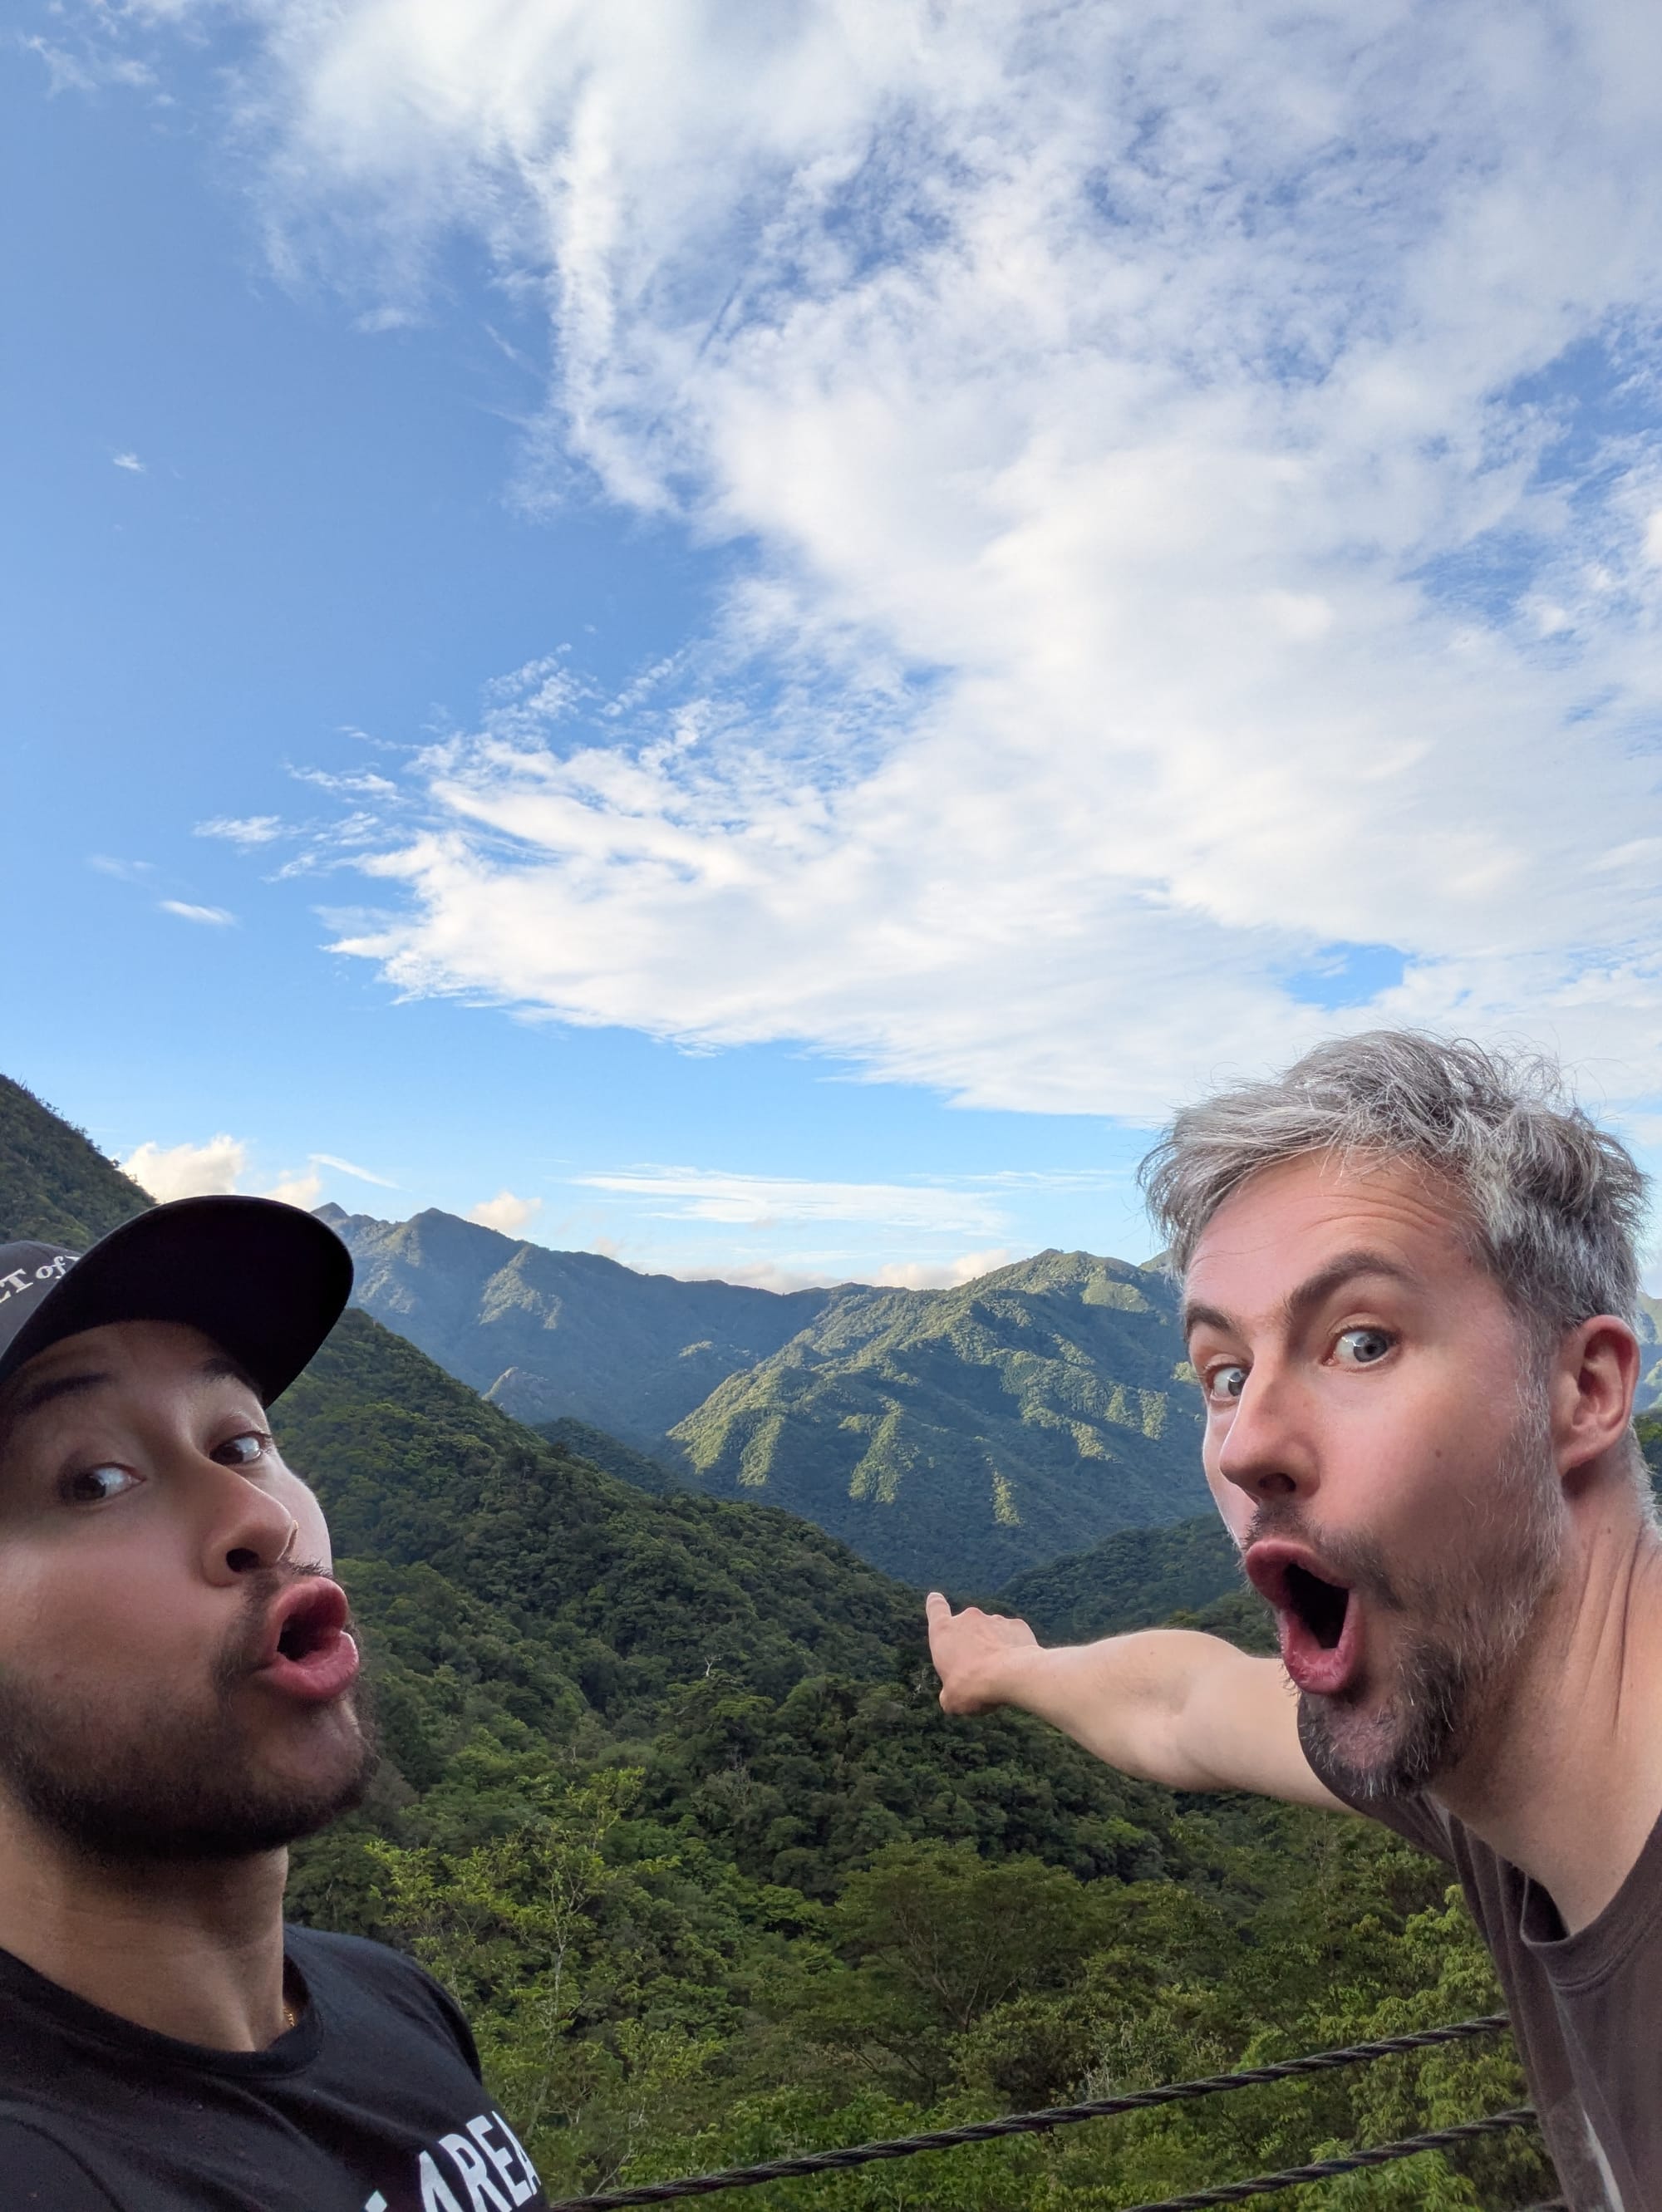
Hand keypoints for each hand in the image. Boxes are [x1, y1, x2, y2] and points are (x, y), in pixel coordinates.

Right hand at [925, 1591, 1038, 1714]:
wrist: (1012, 1676)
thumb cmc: (974, 1686)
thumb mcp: (951, 1699)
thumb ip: (948, 1693)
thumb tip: (951, 1697)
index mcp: (944, 1632)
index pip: (935, 1607)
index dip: (935, 1604)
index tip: (936, 1600)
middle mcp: (968, 1618)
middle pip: (966, 1626)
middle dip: (971, 1643)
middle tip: (977, 1669)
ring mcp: (994, 1619)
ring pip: (991, 1632)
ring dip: (992, 1645)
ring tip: (999, 1672)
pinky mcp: (1017, 1625)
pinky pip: (1012, 1636)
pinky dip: (1013, 1647)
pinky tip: (1016, 1666)